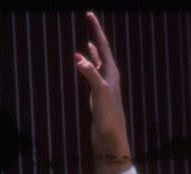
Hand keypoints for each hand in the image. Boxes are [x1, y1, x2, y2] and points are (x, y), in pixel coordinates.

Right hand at [74, 12, 130, 170]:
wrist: (111, 141)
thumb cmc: (109, 118)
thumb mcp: (100, 93)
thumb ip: (90, 74)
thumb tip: (78, 57)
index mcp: (112, 74)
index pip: (103, 46)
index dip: (96, 30)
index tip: (89, 14)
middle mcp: (110, 78)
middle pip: (102, 52)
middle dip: (95, 36)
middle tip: (89, 20)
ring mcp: (104, 88)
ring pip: (98, 64)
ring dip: (93, 52)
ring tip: (89, 41)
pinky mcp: (99, 97)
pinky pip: (93, 76)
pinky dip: (88, 68)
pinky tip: (84, 67)